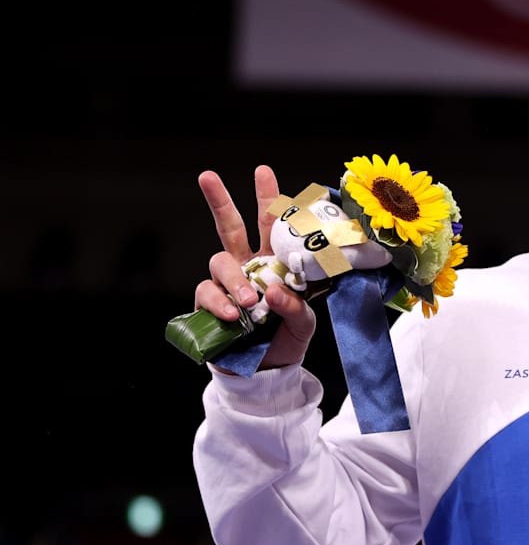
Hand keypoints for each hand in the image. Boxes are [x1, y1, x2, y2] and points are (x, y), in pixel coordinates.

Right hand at [194, 165, 315, 368]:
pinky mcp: (208, 306)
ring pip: (219, 262)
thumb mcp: (304, 324)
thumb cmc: (286, 339)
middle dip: (219, 200)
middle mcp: (247, 267)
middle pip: (230, 227)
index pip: (271, 226)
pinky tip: (234, 315)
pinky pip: (207, 294)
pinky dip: (220, 302)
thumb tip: (274, 290)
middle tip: (207, 175)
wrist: (265, 372)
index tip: (263, 172)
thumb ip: (297, 307)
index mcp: (274, 262)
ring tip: (250, 302)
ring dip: (235, 280)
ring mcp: (225, 285)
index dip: (268, 200)